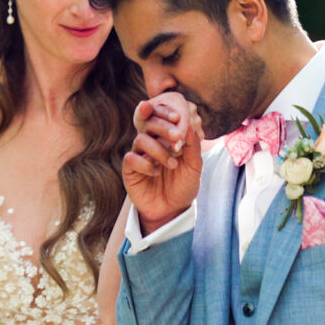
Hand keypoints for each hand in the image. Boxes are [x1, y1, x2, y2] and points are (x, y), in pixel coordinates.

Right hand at [123, 92, 203, 231]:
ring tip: (172, 164)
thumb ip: (192, 146)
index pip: (161, 119)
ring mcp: (139, 155)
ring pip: (141, 140)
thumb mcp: (194, 166)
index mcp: (165, 138)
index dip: (166, 114)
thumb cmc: (184, 186)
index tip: (178, 117)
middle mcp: (151, 143)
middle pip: (149, 124)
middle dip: (163, 127)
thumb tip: (189, 123)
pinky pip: (131, 158)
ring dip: (158, 150)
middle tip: (177, 135)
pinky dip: (145, 164)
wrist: (173, 211)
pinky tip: (155, 173)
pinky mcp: (130, 170)